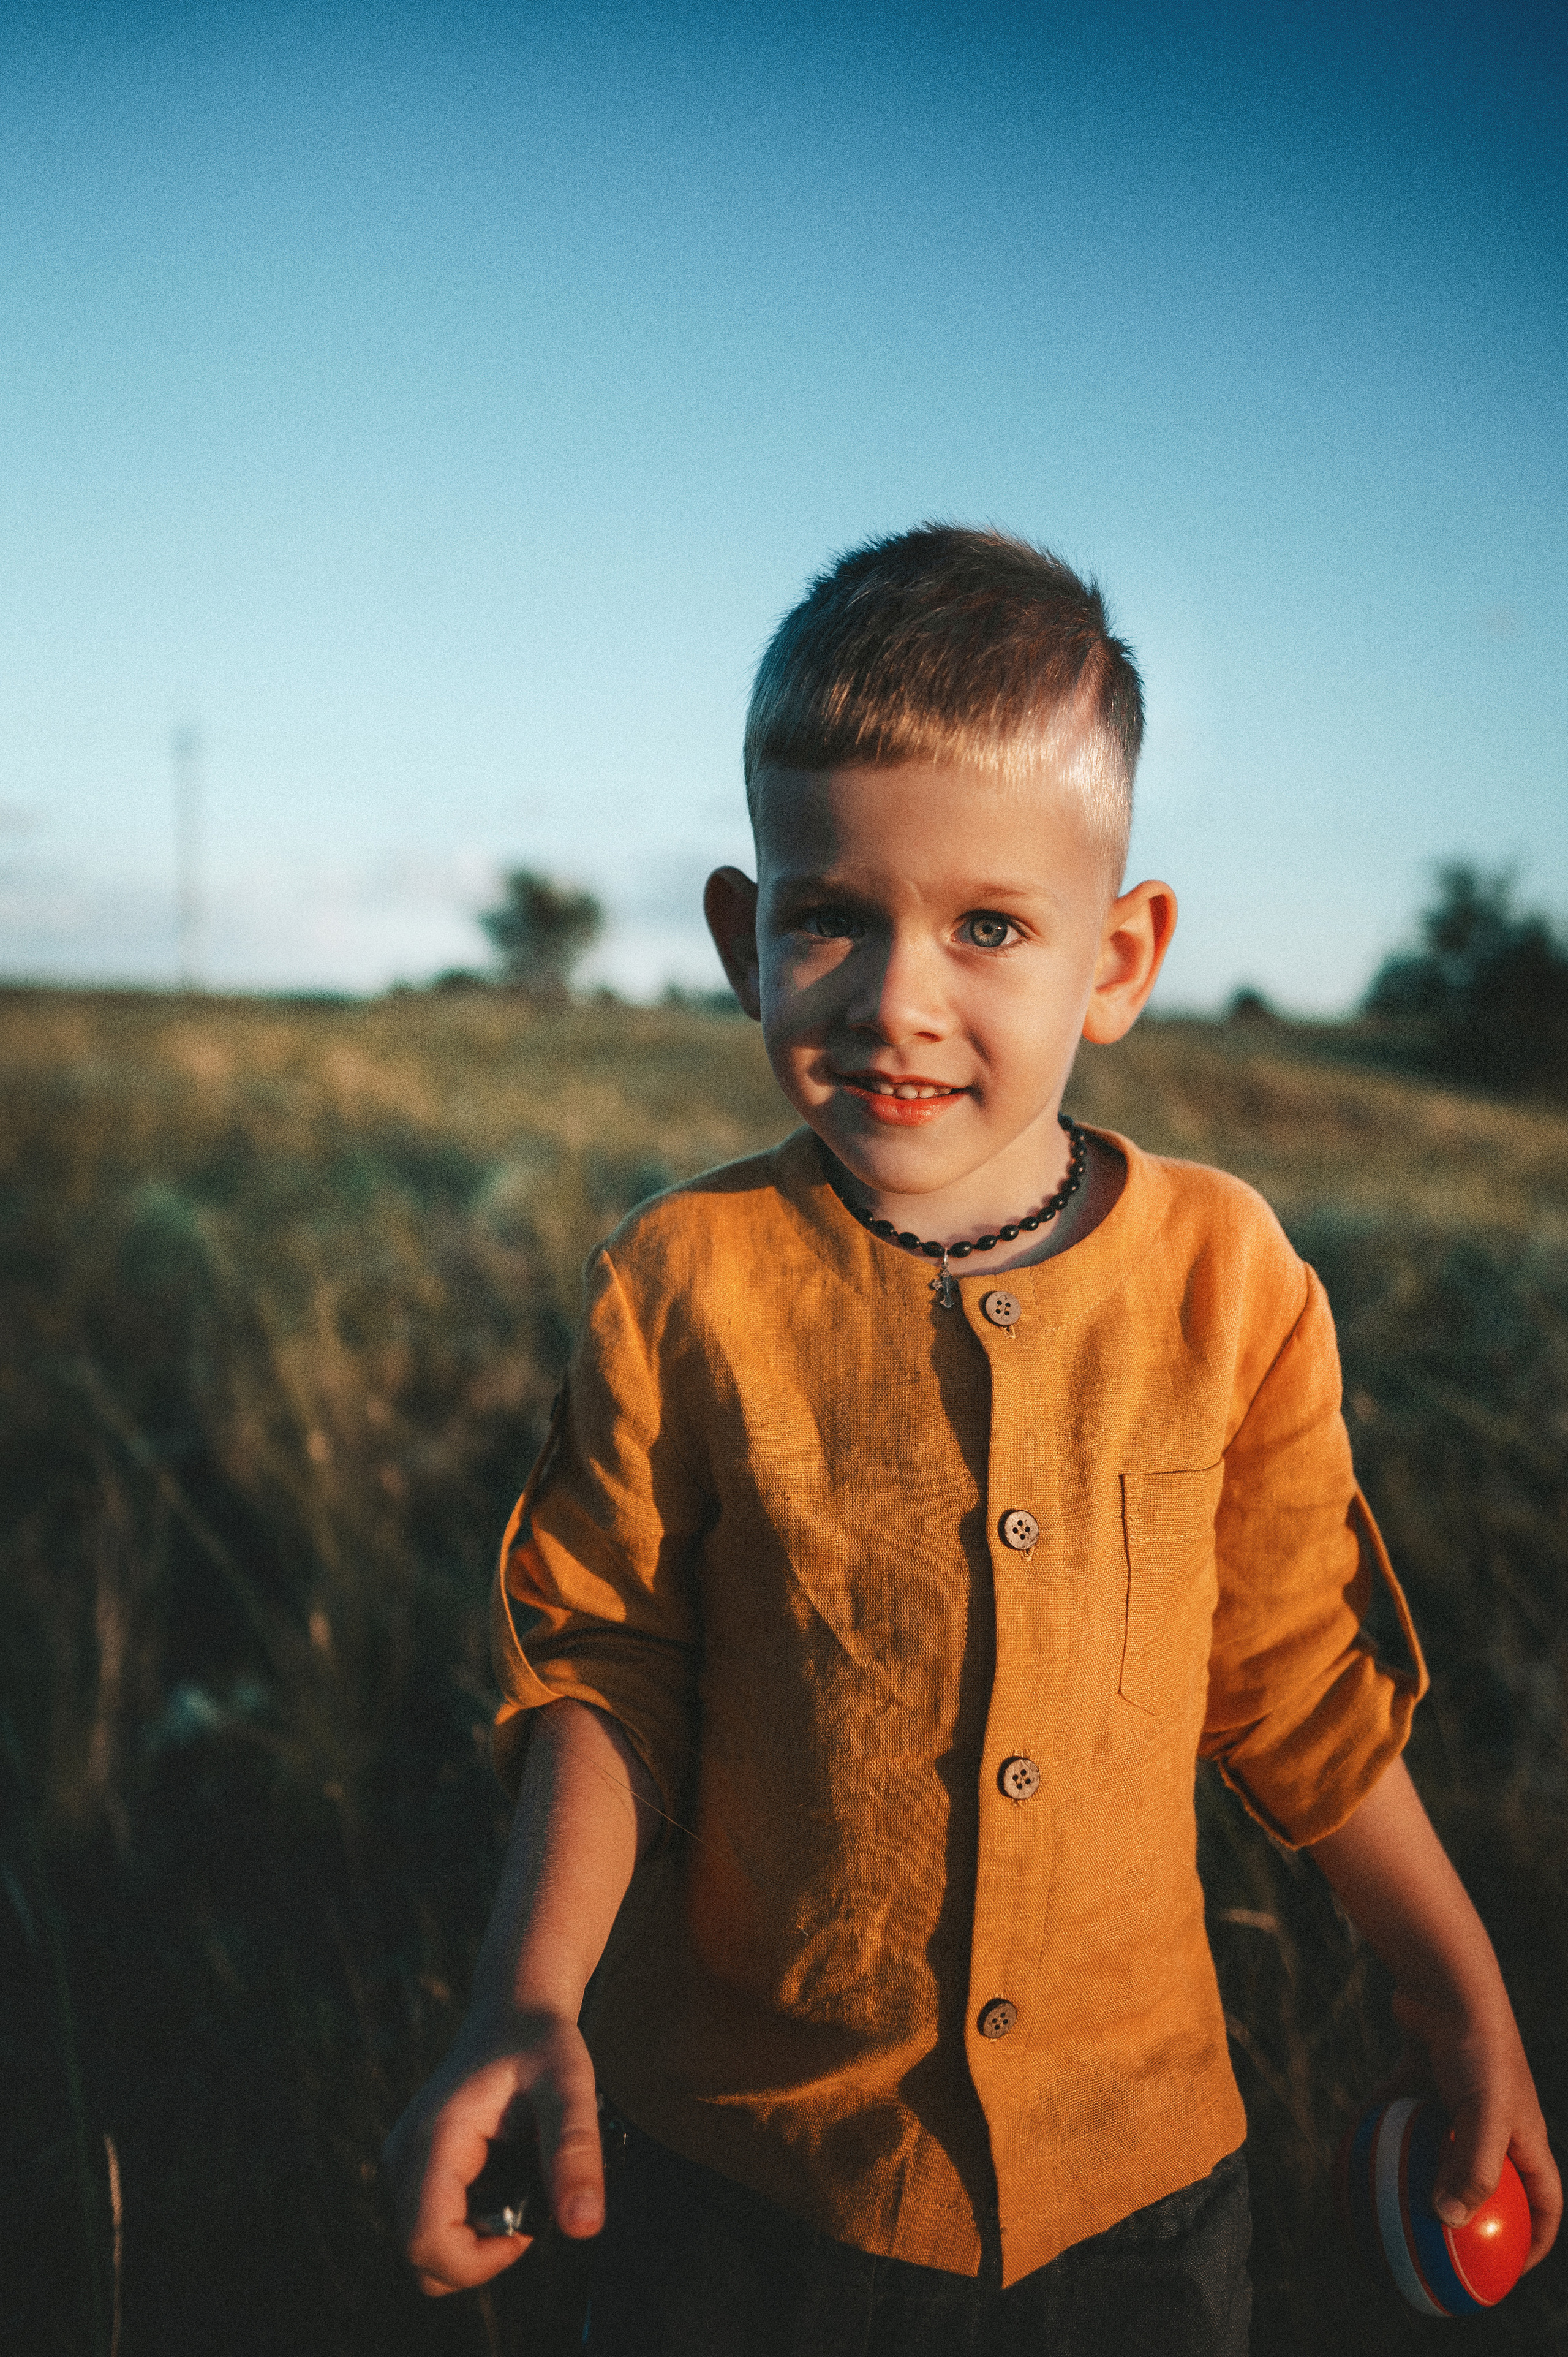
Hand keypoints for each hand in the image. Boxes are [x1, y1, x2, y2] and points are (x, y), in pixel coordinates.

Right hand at [382, 2009, 605, 2295]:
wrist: (514, 2010)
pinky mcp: (412, 2166)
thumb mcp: (571, 2088)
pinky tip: (504, 2181)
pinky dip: (467, 2225)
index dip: (478, 2262)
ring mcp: (402, 2161)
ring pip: (423, 2247)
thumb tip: (585, 2228)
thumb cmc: (543, 2044)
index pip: (425, 2242)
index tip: (527, 2230)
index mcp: (435, 2138)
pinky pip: (429, 2224)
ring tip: (520, 2187)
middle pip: (421, 2257)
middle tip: (529, 2204)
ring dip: (474, 2242)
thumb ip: (577, 2152)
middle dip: (479, 2255)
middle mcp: (404, 2154)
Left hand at [1379, 1990, 1560, 2268]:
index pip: (1543, 2200)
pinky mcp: (1422, 2070)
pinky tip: (1348, 2152)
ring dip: (1413, 2172)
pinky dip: (1379, 2127)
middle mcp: (1493, 2117)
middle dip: (1466, 2215)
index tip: (1507, 2272)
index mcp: (1523, 2134)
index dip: (1535, 2240)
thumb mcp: (1485, 2114)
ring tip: (1382, 2205)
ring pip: (1434, 2145)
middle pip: (1485, 2179)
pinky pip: (1398, 2110)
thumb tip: (1447, 2223)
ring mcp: (1456, 2093)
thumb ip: (1472, 2171)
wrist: (1448, 1981)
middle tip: (1435, 2248)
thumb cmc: (1478, 2049)